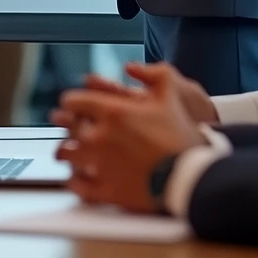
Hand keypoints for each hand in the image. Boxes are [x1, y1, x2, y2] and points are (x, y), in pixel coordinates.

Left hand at [51, 63, 204, 213]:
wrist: (191, 176)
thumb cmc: (182, 136)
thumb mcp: (172, 95)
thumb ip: (153, 74)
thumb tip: (132, 68)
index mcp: (113, 112)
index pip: (73, 101)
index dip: (71, 102)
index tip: (72, 106)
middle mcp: (100, 137)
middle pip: (68, 129)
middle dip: (66, 126)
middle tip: (65, 127)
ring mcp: (100, 165)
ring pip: (68, 157)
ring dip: (66, 153)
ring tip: (66, 153)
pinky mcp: (106, 190)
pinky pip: (78, 186)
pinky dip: (74, 181)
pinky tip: (75, 179)